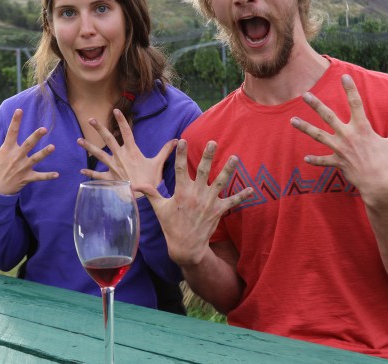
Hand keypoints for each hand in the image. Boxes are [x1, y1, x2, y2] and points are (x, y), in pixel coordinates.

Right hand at [0, 109, 58, 194]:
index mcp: (6, 150)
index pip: (11, 132)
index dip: (15, 121)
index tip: (19, 110)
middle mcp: (15, 157)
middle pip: (28, 145)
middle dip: (36, 136)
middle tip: (44, 129)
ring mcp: (22, 168)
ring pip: (35, 159)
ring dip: (44, 153)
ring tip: (53, 147)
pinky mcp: (26, 178)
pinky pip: (39, 177)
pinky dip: (48, 176)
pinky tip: (57, 174)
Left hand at [77, 108, 175, 191]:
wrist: (141, 196)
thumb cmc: (150, 180)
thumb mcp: (158, 164)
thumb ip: (166, 150)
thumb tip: (177, 141)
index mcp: (132, 151)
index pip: (126, 131)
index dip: (121, 120)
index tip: (116, 110)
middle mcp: (120, 156)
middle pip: (108, 139)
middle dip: (99, 128)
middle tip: (91, 119)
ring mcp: (113, 166)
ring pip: (98, 154)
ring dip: (88, 147)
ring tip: (79, 140)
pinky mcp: (109, 178)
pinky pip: (97, 176)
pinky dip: (89, 174)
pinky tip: (81, 171)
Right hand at [146, 140, 252, 266]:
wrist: (186, 247)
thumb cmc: (171, 226)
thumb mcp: (159, 209)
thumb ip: (151, 194)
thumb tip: (135, 185)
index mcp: (181, 192)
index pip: (179, 169)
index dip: (180, 154)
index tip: (182, 140)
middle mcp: (196, 194)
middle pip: (203, 171)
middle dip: (208, 155)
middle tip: (213, 142)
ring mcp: (209, 202)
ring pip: (221, 182)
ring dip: (228, 169)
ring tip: (235, 157)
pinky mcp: (219, 211)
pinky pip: (233, 202)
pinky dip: (243, 196)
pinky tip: (252, 189)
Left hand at [290, 74, 387, 204]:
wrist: (380, 184)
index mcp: (362, 128)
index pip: (356, 103)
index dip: (350, 89)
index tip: (344, 76)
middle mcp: (348, 135)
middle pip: (328, 116)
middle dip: (316, 104)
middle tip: (305, 95)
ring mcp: (340, 148)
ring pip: (318, 135)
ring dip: (304, 127)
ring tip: (292, 120)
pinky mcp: (337, 162)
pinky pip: (324, 161)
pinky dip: (315, 160)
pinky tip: (305, 158)